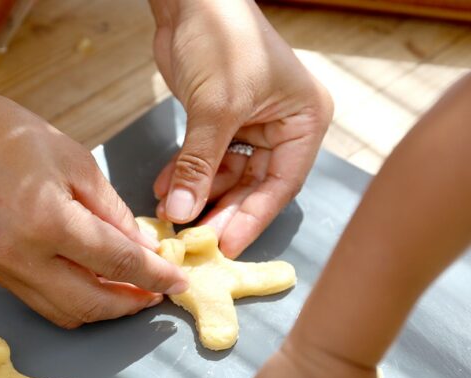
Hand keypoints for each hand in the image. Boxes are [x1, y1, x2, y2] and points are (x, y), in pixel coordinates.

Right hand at [0, 88, 186, 327]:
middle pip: (90, 304)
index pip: (117, 263)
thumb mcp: (75, 161)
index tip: (178, 280)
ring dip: (101, 309)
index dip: (155, 275)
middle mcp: (22, 257)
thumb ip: (112, 212)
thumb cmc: (6, 135)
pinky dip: (71, 299)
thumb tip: (142, 247)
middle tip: (157, 293)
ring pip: (63, 312)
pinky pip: (39, 300)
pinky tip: (90, 281)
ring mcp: (1, 270)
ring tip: (128, 291)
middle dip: (130, 304)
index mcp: (48, 222)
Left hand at [150, 0, 332, 256]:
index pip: (283, 183)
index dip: (253, 217)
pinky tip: (165, 190)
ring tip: (172, 215)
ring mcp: (254, 123)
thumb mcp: (214, 108)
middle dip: (223, 211)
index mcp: (305, 120)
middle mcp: (285, 124)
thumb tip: (182, 211)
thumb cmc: (222, 38)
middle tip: (197, 240)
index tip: (227, 246)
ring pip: (230, 176)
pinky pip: (209, 158)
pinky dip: (188, 174)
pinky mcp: (223, 119)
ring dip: (200, 195)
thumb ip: (199, 165)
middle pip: (256, 184)